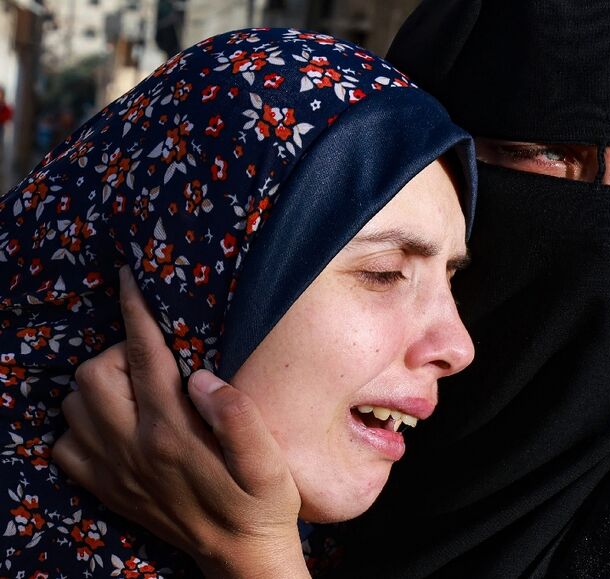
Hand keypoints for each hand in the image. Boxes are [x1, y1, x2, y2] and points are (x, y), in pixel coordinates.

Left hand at [53, 267, 308, 578]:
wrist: (238, 556)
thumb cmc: (262, 502)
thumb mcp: (270, 461)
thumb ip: (238, 416)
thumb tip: (203, 375)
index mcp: (173, 434)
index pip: (144, 357)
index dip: (136, 313)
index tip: (130, 280)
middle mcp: (133, 449)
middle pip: (94, 375)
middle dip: (118, 351)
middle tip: (154, 356)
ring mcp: (114, 471)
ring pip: (75, 405)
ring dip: (99, 384)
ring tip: (137, 385)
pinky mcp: (107, 488)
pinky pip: (66, 445)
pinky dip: (82, 424)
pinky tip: (116, 423)